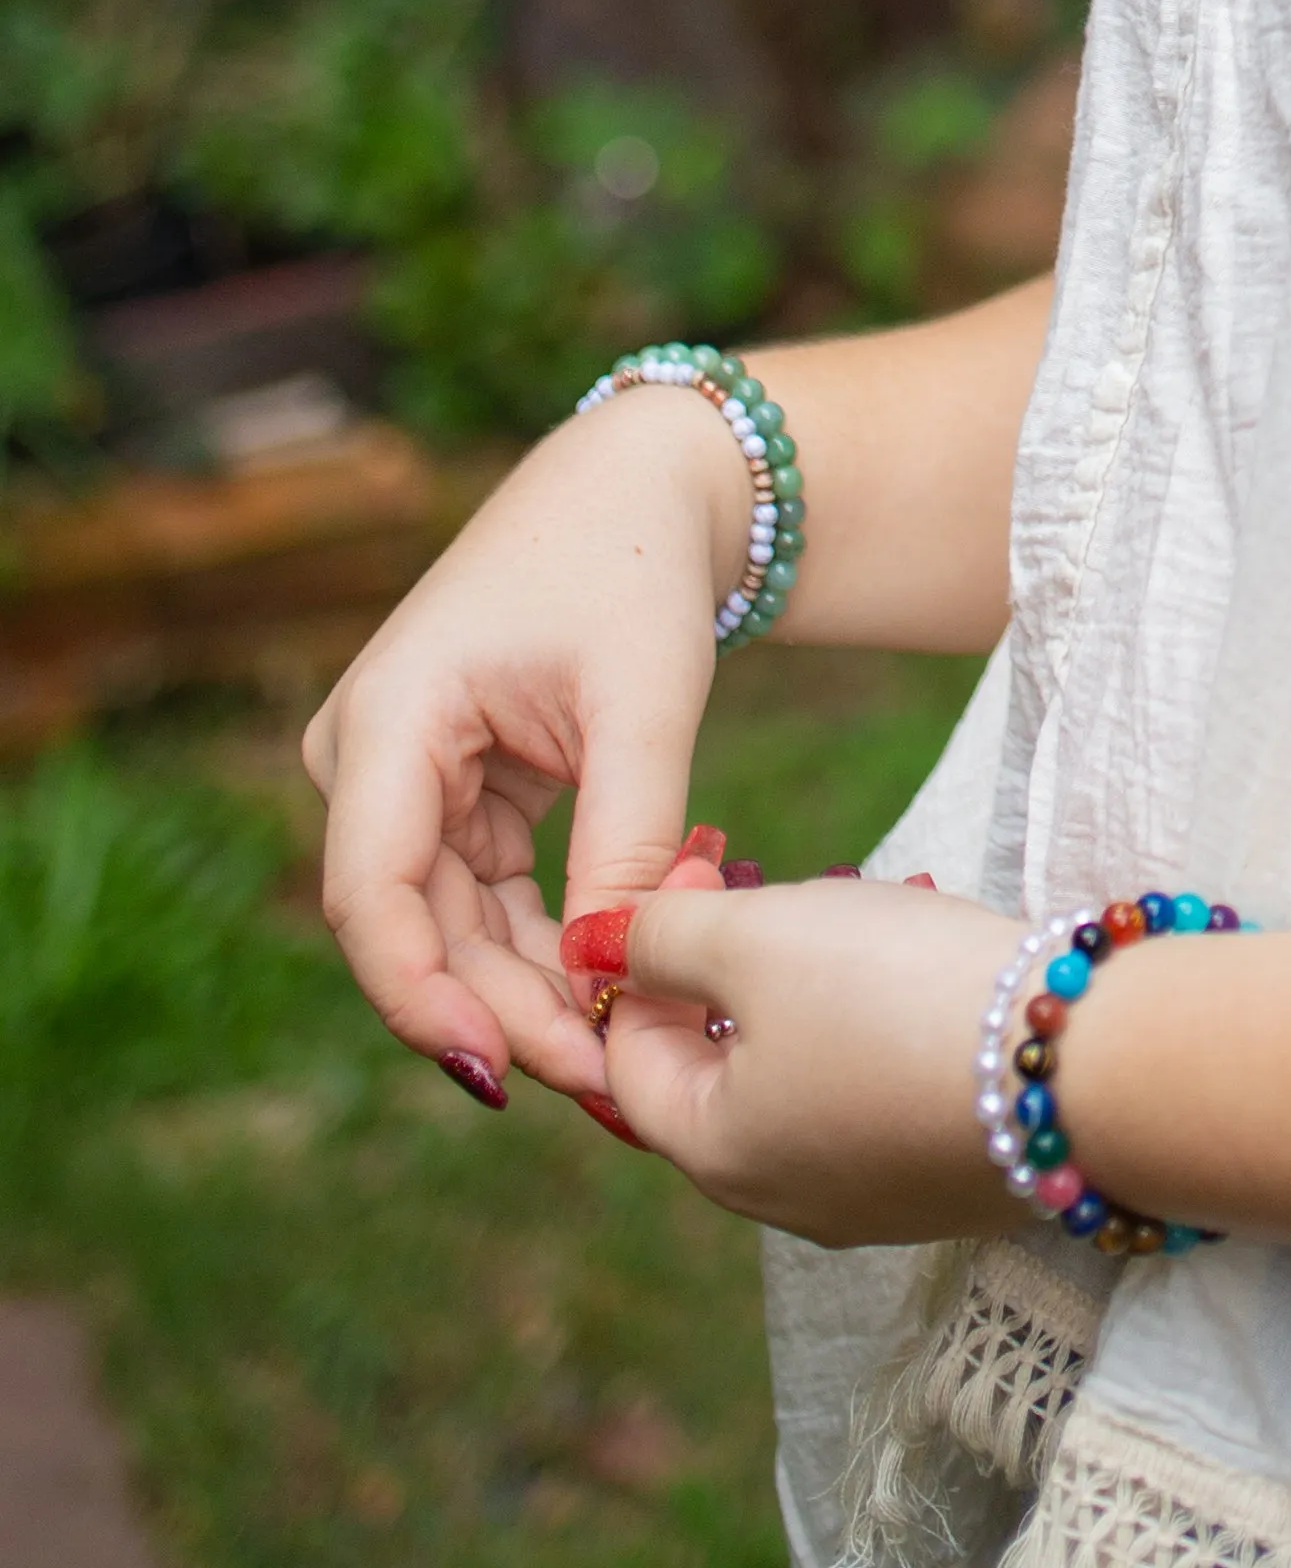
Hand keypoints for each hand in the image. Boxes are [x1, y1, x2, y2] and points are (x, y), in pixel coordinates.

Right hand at [301, 385, 746, 1102]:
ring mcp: (401, 779)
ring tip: (614, 1050)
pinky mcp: (445, 794)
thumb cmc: (635, 571)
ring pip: (448, 926)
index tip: (506, 1069)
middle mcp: (368, 757)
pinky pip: (479, 899)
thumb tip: (614, 972)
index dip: (425, 997)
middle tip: (601, 1077)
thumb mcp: (645, 702)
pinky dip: (539, 947)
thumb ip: (625, 838)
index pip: (371, 894)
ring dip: (525, 992)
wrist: (641, 490)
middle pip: (413, 926)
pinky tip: (600, 995)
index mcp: (389, 719)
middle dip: (501, 1010)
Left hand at [609, 873, 1023, 1241]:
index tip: (706, 867)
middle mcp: (785, 1202)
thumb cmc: (897, 995)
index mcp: (718, 1155)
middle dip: (732, 975)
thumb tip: (605, 945)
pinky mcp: (950, 1181)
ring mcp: (876, 1200)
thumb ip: (664, 936)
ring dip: (810, 1000)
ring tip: (861, 920)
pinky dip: (879, 1034)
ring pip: (803, 1084)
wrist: (1087, 1065)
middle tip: (781, 890)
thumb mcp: (759, 936)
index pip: (628, 1060)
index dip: (644, 958)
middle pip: (718, 1075)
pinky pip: (880, 1099)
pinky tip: (925, 978)